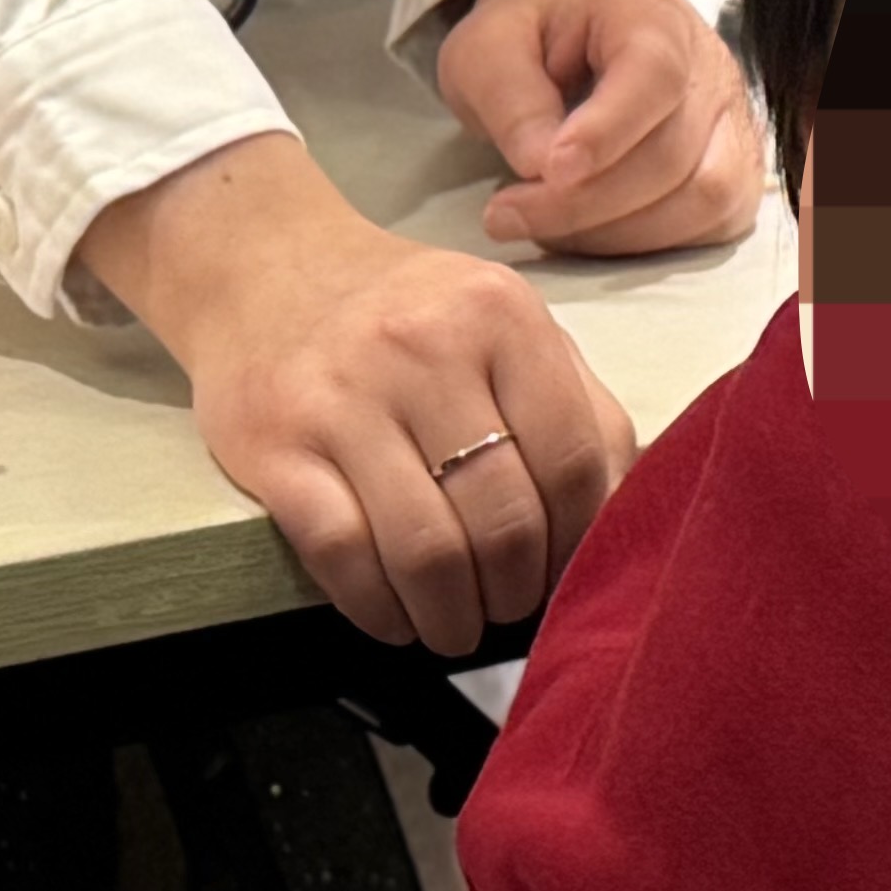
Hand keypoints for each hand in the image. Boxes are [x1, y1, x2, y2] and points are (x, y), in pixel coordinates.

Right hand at [77, 135, 629, 651]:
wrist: (264, 266)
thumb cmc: (405, 310)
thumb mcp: (505, 322)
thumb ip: (576, 403)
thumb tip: (625, 510)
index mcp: (500, 315)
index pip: (573, 461)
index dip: (579, 541)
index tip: (565, 573)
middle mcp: (423, 348)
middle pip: (504, 519)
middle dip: (516, 591)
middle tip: (508, 607)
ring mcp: (344, 398)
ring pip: (427, 551)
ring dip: (452, 616)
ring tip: (454, 624)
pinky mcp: (276, 446)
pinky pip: (343, 555)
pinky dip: (378, 609)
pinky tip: (395, 616)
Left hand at [438, 0, 768, 255]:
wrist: (570, 44)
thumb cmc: (532, 42)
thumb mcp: (489, 47)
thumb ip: (509, 97)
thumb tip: (540, 165)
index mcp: (651, 17)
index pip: (655, 75)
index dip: (607, 131)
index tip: (547, 170)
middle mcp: (710, 69)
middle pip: (672, 153)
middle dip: (585, 201)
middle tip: (506, 214)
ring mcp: (732, 126)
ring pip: (701, 199)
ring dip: (614, 232)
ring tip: (543, 225)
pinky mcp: (734, 177)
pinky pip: (708, 227)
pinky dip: (645, 245)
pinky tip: (586, 233)